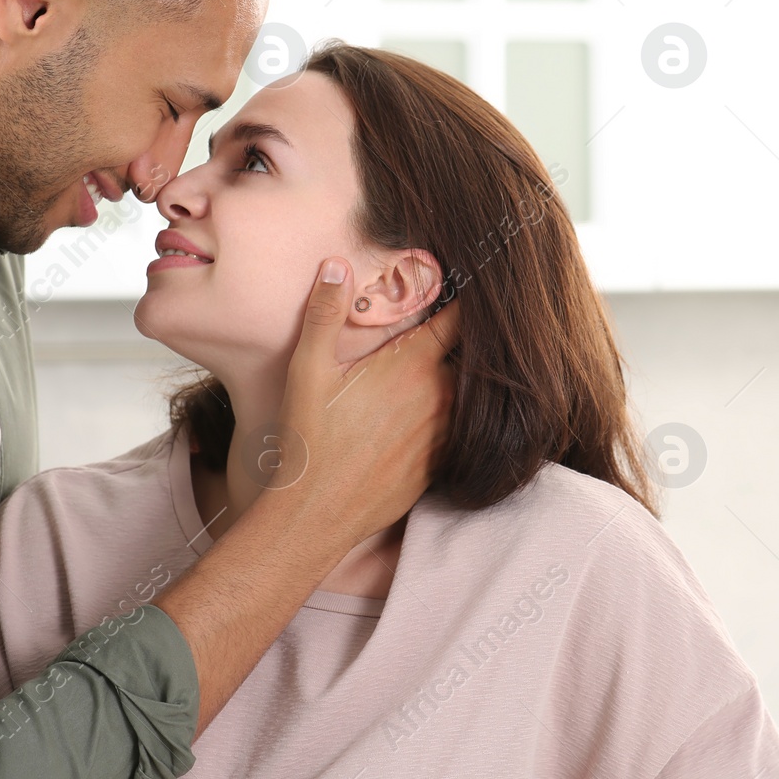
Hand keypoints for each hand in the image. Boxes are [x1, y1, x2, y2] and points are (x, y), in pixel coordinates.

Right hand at [273, 256, 459, 544]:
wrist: (317, 513)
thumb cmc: (309, 439)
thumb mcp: (308, 369)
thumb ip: (325, 313)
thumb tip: (336, 265)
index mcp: (414, 366)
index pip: (459, 318)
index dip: (461, 300)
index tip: (461, 288)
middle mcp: (441, 397)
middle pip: (470, 356)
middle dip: (463, 343)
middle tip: (447, 332)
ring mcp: (447, 433)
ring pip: (470, 395)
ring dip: (460, 382)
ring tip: (440, 373)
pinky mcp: (443, 464)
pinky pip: (462, 431)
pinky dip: (453, 419)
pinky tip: (428, 418)